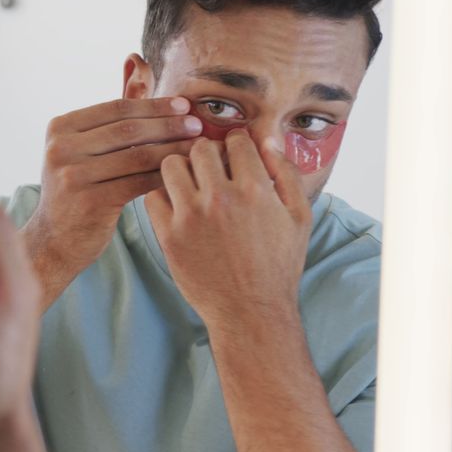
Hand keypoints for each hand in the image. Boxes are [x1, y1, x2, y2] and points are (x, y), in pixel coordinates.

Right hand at [24, 98, 201, 301]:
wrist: (55, 239)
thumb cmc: (78, 187)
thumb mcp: (87, 146)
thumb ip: (115, 107)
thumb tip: (138, 59)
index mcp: (60, 128)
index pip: (116, 108)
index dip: (154, 105)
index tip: (185, 105)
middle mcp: (60, 148)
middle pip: (126, 129)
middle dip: (167, 125)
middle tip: (198, 125)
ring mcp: (72, 175)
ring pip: (135, 155)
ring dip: (172, 149)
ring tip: (198, 147)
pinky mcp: (89, 202)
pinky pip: (137, 182)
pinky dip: (164, 176)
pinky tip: (185, 174)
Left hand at [143, 130, 311, 330]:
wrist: (251, 311)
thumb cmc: (278, 265)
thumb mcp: (299, 217)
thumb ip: (286, 174)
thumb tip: (268, 141)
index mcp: (255, 189)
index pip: (235, 140)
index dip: (235, 143)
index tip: (232, 154)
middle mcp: (220, 198)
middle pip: (200, 148)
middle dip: (207, 152)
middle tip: (210, 168)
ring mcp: (191, 217)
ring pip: (171, 165)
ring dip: (181, 168)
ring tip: (190, 182)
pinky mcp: (169, 236)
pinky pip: (153, 196)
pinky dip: (162, 194)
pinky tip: (176, 204)